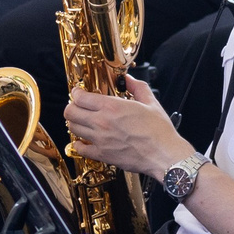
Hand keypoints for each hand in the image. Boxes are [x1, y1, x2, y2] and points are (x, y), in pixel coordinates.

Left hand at [64, 74, 188, 176]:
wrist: (164, 154)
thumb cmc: (159, 130)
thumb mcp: (150, 102)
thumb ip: (136, 87)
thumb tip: (128, 79)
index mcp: (112, 106)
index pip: (80, 97)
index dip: (76, 93)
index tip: (78, 93)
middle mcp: (102, 122)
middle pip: (70, 112)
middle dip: (72, 107)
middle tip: (77, 107)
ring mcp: (100, 140)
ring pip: (73, 129)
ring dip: (75, 123)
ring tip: (82, 122)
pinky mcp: (102, 155)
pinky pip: (80, 149)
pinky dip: (79, 144)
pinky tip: (84, 141)